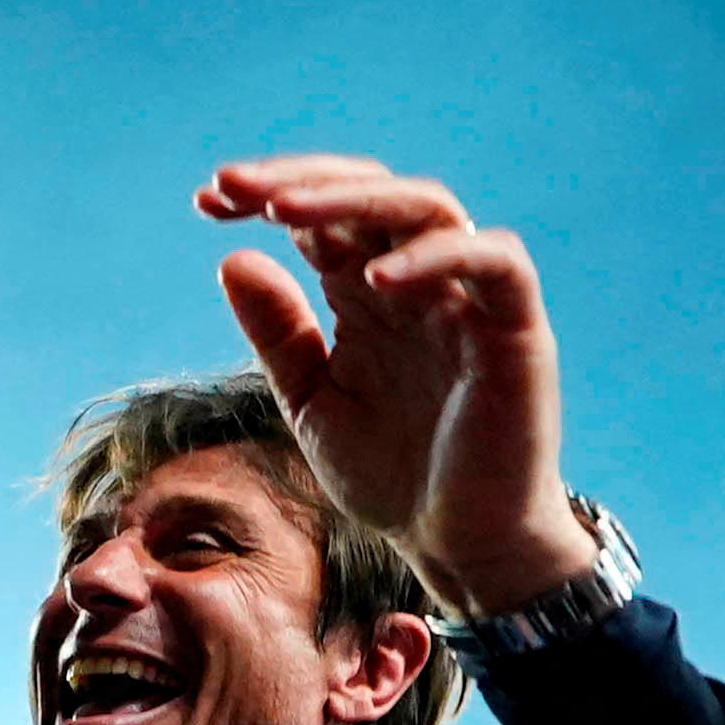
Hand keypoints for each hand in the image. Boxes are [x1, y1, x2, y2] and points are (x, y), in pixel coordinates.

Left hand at [194, 156, 586, 614]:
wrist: (457, 544)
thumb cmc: (392, 473)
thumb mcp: (311, 399)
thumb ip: (277, 333)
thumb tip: (231, 259)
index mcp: (368, 292)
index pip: (323, 216)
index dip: (268, 197)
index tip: (207, 203)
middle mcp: (419, 281)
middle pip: (370, 193)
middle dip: (298, 180)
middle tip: (229, 186)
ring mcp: (469, 300)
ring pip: (429, 208)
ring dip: (355, 200)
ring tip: (286, 211)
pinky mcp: (517, 330)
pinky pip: (497, 263)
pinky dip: (439, 257)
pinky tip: (374, 279)